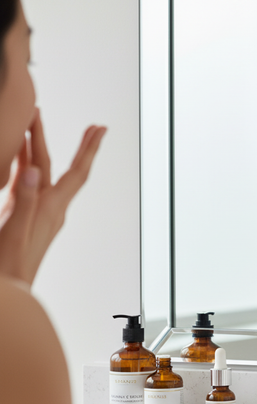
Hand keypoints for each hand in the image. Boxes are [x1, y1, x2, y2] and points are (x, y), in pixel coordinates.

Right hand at [0, 109, 106, 284]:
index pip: (77, 172)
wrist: (9, 290)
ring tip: (32, 126)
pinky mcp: (22, 218)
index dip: (89, 148)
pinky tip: (20, 161)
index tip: (100, 128)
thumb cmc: (10, 264)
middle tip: (48, 114)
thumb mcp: (15, 230)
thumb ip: (23, 200)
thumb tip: (34, 172)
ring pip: (40, 173)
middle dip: (54, 138)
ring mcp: (36, 213)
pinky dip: (23, 166)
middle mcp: (49, 208)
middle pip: (56, 166)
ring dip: (37, 149)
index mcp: (51, 208)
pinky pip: (26, 185)